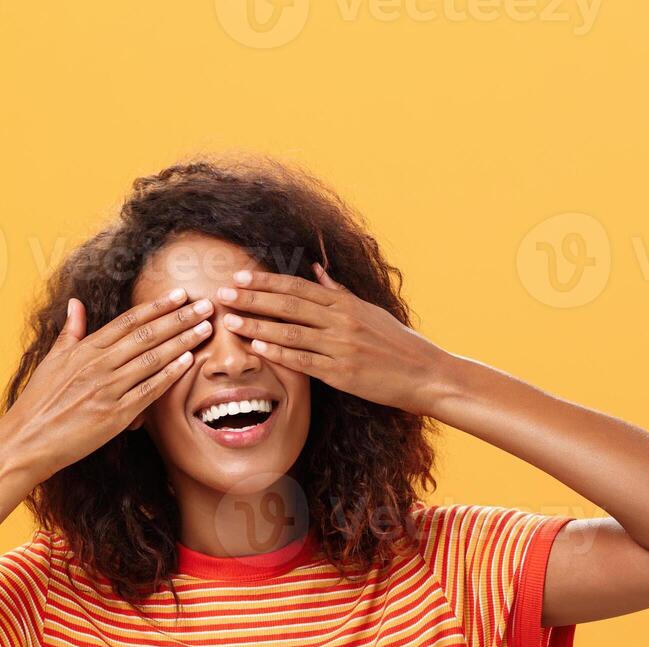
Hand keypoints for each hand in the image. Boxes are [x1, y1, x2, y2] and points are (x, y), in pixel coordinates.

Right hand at [0, 290, 215, 482]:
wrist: (26, 441)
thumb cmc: (39, 402)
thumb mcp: (52, 361)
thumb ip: (70, 332)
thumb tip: (76, 303)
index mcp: (84, 350)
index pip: (128, 321)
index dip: (157, 306)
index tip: (180, 294)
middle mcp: (98, 365)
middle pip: (146, 335)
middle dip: (179, 318)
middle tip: (206, 305)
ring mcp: (108, 389)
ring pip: (152, 359)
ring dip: (182, 341)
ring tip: (206, 328)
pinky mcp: (115, 415)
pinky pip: (149, 390)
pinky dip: (170, 374)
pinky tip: (189, 361)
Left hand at [215, 266, 448, 415]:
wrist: (425, 374)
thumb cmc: (398, 344)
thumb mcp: (370, 312)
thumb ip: (340, 292)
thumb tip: (318, 270)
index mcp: (347, 305)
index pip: (298, 288)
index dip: (267, 282)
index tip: (241, 278)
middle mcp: (342, 322)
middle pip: (288, 306)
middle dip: (253, 299)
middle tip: (223, 295)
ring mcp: (341, 348)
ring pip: (291, 332)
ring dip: (257, 326)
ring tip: (230, 322)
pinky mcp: (342, 374)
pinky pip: (303, 362)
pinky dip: (279, 354)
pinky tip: (257, 349)